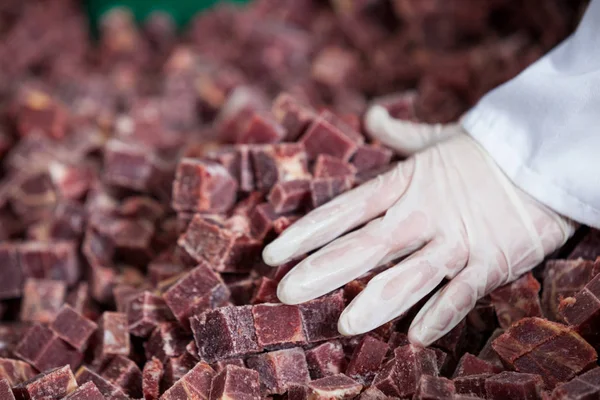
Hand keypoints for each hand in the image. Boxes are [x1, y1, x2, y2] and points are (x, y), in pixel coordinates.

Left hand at [262, 106, 574, 345]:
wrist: (545, 156)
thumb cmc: (485, 151)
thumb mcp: (437, 140)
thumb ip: (400, 135)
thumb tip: (373, 114)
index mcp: (405, 186)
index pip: (345, 211)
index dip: (308, 232)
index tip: (274, 254)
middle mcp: (422, 215)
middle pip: (366, 246)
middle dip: (324, 270)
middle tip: (286, 293)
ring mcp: (457, 239)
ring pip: (411, 273)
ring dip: (379, 299)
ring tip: (346, 324)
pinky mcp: (493, 259)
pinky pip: (464, 291)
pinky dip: (442, 312)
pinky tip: (417, 336)